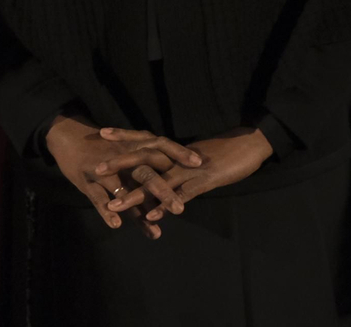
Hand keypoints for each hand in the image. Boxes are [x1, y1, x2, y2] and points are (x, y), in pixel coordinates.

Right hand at [43, 115, 199, 239]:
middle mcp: (123, 157)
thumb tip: (174, 174)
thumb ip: (147, 160)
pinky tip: (117, 225)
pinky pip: (99, 198)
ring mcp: (105, 169)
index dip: (180, 154)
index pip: (162, 147)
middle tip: (180, 209)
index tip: (200, 164)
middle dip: (164, 191)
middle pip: (147, 173)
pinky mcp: (87, 180)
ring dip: (139, 208)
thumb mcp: (128, 148)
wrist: (68, 137)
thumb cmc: (104, 147)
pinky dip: (107, 211)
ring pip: (126, 189)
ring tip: (154, 226)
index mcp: (135, 146)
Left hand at [101, 127, 273, 220]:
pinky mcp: (205, 180)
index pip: (147, 139)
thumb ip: (182, 163)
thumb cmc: (229, 150)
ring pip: (158, 181)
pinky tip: (152, 217)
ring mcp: (191, 169)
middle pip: (145, 158)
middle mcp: (180, 157)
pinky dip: (166, 205)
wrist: (254, 143)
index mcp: (177, 149)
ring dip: (136, 194)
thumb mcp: (200, 157)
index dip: (125, 136)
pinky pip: (182, 194)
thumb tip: (169, 171)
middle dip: (120, 163)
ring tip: (115, 204)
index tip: (103, 133)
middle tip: (97, 168)